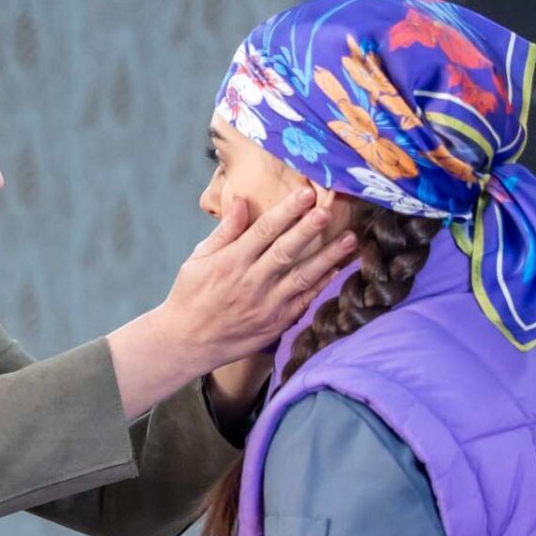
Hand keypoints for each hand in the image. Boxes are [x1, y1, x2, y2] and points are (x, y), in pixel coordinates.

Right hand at [105, 190, 356, 416]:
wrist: (186, 342)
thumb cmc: (190, 295)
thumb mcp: (198, 259)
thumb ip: (224, 231)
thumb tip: (241, 200)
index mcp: (230, 262)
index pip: (263, 231)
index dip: (286, 211)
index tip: (306, 193)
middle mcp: (250, 282)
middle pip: (286, 251)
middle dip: (309, 230)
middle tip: (329, 211)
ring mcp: (266, 305)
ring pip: (302, 276)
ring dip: (328, 257)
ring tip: (350, 239)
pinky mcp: (275, 323)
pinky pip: (304, 301)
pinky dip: (321, 285)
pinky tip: (338, 269)